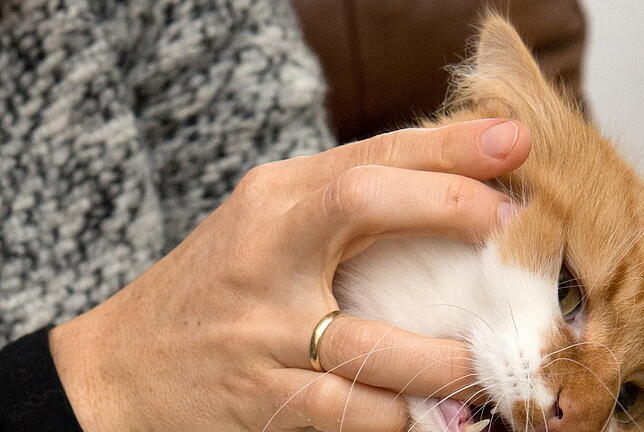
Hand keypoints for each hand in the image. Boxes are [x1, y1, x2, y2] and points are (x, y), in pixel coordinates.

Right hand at [49, 119, 529, 430]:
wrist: (123, 365)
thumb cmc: (217, 286)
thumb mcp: (268, 226)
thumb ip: (342, 207)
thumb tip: (448, 194)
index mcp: (273, 199)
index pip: (366, 154)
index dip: (445, 146)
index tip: (511, 142)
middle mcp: (265, 251)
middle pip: (361, 203)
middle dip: (447, 204)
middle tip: (510, 228)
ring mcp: (261, 328)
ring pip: (372, 341)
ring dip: (446, 356)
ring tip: (489, 358)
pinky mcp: (263, 397)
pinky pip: (352, 411)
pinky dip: (400, 413)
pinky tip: (423, 409)